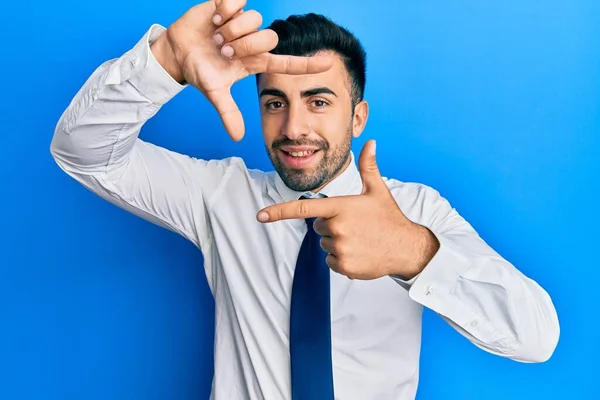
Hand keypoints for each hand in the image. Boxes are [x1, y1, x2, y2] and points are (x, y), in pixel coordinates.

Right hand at [151, 0, 332, 140]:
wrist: (178, 51)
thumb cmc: (200, 71)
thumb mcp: (214, 92)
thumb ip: (228, 113)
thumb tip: (237, 137)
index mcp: (255, 61)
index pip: (287, 63)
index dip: (307, 64)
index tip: (329, 64)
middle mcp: (254, 41)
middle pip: (269, 38)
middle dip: (244, 45)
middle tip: (224, 50)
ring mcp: (243, 22)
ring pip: (254, 19)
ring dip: (232, 29)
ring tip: (216, 35)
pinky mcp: (231, 4)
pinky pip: (239, 1)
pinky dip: (225, 10)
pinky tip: (214, 19)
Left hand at [256, 141, 439, 279]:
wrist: (407, 247)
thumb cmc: (389, 217)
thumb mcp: (378, 190)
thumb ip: (369, 166)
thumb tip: (371, 143)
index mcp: (340, 207)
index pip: (302, 209)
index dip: (278, 212)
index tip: (259, 216)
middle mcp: (337, 228)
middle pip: (318, 227)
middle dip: (332, 226)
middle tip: (355, 226)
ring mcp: (340, 248)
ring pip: (325, 245)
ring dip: (337, 243)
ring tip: (360, 240)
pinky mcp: (345, 266)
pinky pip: (331, 262)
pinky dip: (343, 259)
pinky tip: (360, 253)